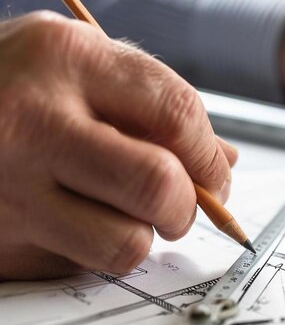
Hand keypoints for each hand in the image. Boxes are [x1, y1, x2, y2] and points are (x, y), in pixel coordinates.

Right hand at [0, 12, 236, 279]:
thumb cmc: (10, 87)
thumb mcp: (75, 66)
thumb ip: (151, 106)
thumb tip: (223, 161)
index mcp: (65, 59)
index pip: (176, 112)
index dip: (209, 154)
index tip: (213, 173)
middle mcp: (33, 122)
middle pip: (156, 184)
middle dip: (185, 206)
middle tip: (175, 206)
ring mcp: (9, 189)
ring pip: (123, 245)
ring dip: (138, 237)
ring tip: (117, 214)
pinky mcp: (0, 242)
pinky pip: (79, 265)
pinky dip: (90, 250)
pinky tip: (66, 220)